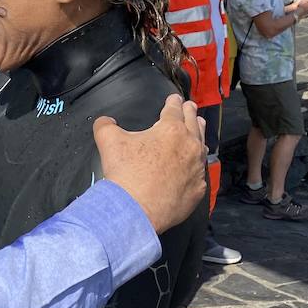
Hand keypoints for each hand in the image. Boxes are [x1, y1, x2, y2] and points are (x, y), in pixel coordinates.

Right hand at [95, 94, 206, 234]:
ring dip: (199, 135)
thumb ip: (106, 124)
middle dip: (190, 113)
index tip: (174, 98)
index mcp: (171, 129)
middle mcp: (190, 146)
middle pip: (194, 123)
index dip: (173, 101)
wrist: (135, 209)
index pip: (174, 109)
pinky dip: (196, 166)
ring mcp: (196, 168)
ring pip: (202, 146)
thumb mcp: (108, 141)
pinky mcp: (197, 189)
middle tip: (190, 107)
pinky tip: (193, 166)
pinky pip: (200, 173)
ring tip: (198, 128)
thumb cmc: (125, 174)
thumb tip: (105, 121)